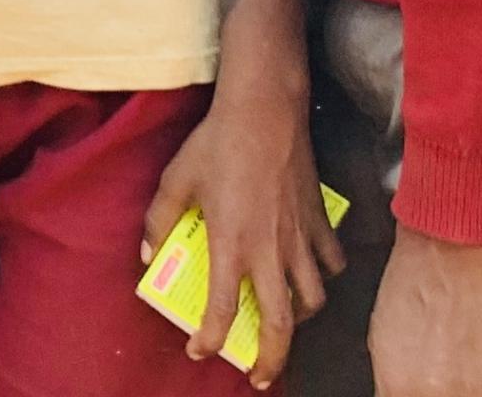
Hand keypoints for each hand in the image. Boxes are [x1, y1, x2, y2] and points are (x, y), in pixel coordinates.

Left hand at [141, 84, 341, 387]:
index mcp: (231, 245)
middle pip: (282, 325)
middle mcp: (270, 252)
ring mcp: (300, 239)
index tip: (199, 350)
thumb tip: (149, 255)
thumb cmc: (216, 144)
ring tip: (284, 322)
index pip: (223, 310)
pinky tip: (312, 274)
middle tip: (262, 376)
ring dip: (300, 320)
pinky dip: (325, 276)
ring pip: (314, 300)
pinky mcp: (320, 221)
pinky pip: (332, 263)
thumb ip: (158, 220)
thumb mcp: (175, 180)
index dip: (210, 338)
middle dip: (272, 359)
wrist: (265, 111)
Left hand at [373, 228, 481, 396]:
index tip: (418, 393)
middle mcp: (433, 393)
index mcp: (397, 386)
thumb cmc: (412, 282)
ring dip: (472, 395)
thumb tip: (398, 394)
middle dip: (441, 395)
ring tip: (468, 381)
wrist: (446, 250)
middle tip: (445, 384)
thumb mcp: (381, 338)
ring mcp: (473, 388)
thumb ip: (393, 380)